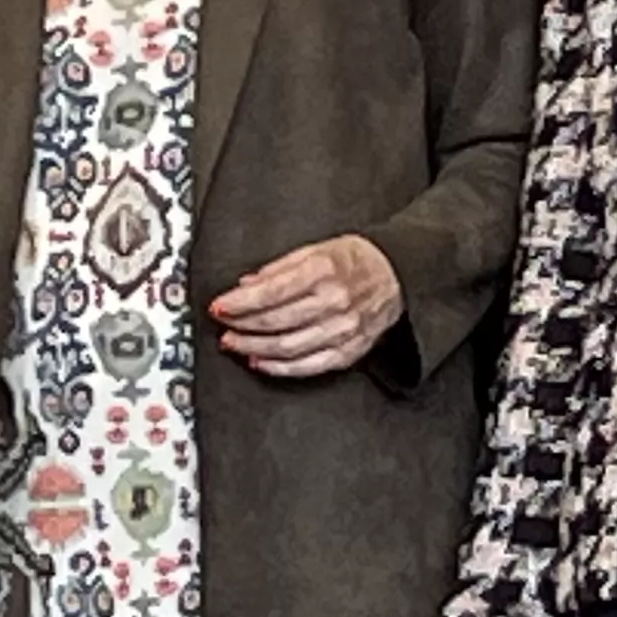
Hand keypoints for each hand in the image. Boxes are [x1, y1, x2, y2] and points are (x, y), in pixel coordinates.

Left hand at [211, 236, 404, 379]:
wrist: (397, 275)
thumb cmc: (355, 261)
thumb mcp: (316, 249)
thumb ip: (279, 268)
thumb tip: (246, 285)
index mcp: (323, 272)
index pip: (271, 292)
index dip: (239, 303)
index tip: (219, 306)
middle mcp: (334, 302)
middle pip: (275, 322)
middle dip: (241, 325)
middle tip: (223, 324)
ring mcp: (342, 330)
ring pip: (287, 347)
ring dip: (253, 347)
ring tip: (234, 342)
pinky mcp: (349, 351)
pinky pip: (308, 366)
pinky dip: (279, 368)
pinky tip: (260, 361)